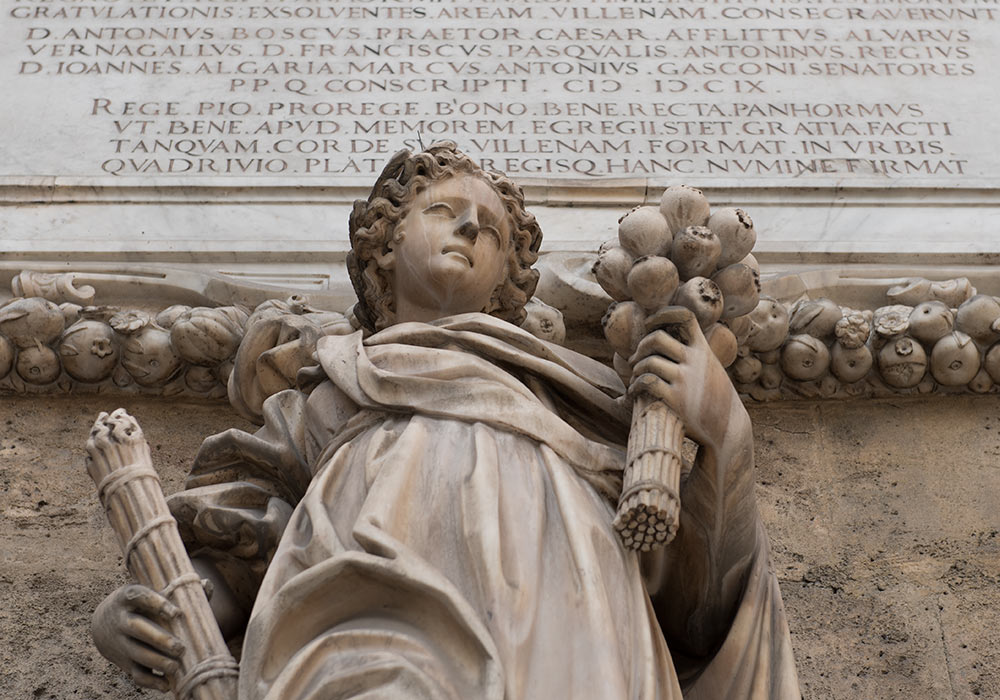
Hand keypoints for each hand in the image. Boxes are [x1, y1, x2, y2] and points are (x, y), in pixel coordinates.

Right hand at [92, 584, 184, 690]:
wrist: (104, 621)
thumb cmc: (141, 604)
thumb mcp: (151, 591)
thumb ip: (180, 590)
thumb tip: (207, 585)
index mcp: (128, 596)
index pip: (139, 596)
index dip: (157, 604)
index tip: (177, 614)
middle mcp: (120, 618)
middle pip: (136, 628)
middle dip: (158, 639)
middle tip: (180, 648)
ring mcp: (119, 640)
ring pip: (135, 652)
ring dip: (156, 661)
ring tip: (175, 666)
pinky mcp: (122, 660)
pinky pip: (133, 672)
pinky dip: (150, 681)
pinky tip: (166, 685)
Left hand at [628, 311, 741, 450]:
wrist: (728, 429)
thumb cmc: (715, 398)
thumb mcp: (711, 369)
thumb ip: (695, 354)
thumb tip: (672, 339)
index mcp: (703, 350)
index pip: (685, 317)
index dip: (663, 314)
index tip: (649, 322)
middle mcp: (695, 361)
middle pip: (657, 338)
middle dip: (641, 347)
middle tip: (635, 359)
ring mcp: (686, 380)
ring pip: (649, 362)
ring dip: (636, 369)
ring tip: (634, 377)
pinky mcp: (676, 399)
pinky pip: (647, 382)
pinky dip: (635, 385)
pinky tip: (633, 391)